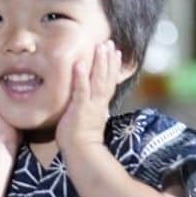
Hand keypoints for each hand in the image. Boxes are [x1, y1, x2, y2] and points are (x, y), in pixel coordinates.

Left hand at [57, 40, 123, 154]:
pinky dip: (82, 77)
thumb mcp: (90, 121)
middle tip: (110, 42)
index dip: (113, 67)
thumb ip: (94, 111)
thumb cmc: (82, 141)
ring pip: (98, 80)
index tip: (116, 52)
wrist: (81, 154)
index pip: (110, 83)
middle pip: (107, 77)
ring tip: (101, 46)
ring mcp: (90, 105)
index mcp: (101, 105)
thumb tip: (99, 107)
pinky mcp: (79, 109)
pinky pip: (81, 90)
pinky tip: (80, 63)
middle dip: (109, 59)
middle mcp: (98, 103)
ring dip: (100, 63)